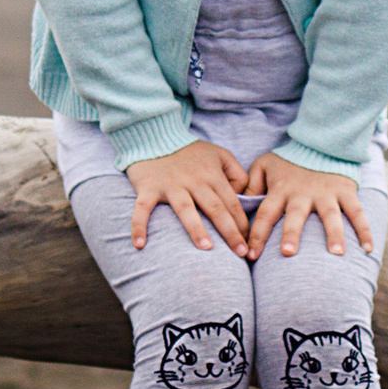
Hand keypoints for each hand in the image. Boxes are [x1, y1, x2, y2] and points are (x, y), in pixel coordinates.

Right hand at [125, 142, 251, 252]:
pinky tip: (139, 244)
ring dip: (196, 229)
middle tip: (241, 253)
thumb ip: (236, 173)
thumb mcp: (219, 154)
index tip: (248, 243)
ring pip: (186, 209)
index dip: (242, 223)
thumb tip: (244, 196)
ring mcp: (170, 185)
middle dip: (230, 231)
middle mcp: (194, 181)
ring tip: (206, 248)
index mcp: (212, 175)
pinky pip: (143, 209)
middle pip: (215, 208)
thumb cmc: (190, 151)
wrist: (154, 135)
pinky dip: (139, 225)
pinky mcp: (148, 188)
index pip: (231, 202)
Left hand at [244, 152, 369, 258]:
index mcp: (281, 190)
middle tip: (287, 253)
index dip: (256, 234)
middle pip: (296, 215)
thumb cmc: (288, 161)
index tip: (250, 255)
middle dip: (291, 233)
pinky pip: (357, 212)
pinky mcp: (346, 192)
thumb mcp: (263, 165)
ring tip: (335, 253)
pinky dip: (364, 230)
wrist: (320, 143)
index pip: (265, 213)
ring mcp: (326, 193)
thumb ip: (250, 184)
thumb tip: (236, 202)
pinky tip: (367, 249)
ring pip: (330, 215)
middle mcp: (303, 194)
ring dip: (334, 234)